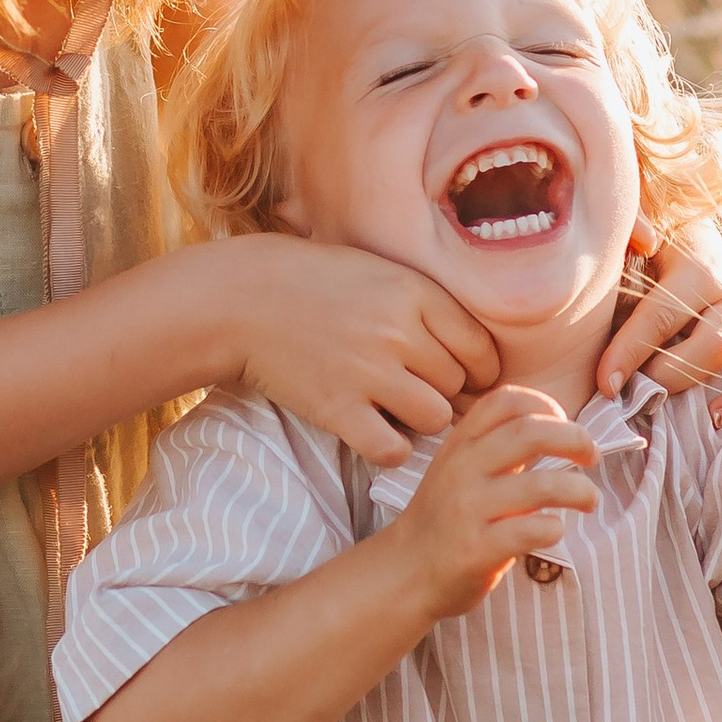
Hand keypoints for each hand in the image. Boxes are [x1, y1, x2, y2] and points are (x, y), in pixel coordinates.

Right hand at [197, 236, 503, 468]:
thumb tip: (477, 355)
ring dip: (422, 422)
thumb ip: (427, 305)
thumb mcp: (380, 272)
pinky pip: (391, 449)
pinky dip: (390, 449)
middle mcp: (398, 332)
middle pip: (457, 385)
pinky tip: (376, 433)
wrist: (241, 300)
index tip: (465, 378)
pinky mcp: (336, 408)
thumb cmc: (315, 283)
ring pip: (434, 419)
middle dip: (447, 394)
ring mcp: (367, 372)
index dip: (480, 371)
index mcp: (415, 293)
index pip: (480, 348)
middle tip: (423, 393)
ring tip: (399, 412)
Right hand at [379, 386, 600, 618]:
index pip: (506, 401)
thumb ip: (499, 448)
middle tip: (592, 455)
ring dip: (578, 489)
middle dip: (574, 438)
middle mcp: (462, 470)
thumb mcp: (459, 469)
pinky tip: (553, 531)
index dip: (545, 405)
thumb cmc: (444, 520)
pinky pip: (529, 530)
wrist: (404, 572)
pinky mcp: (475, 549)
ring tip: (589, 500)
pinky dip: (553, 528)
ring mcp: (468, 510)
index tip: (564, 423)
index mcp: (460, 445)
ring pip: (539, 485)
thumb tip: (560, 430)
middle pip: (530, 432)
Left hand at [597, 217, 721, 423]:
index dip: (630, 352)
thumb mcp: (641, 232)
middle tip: (639, 394)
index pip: (661, 316)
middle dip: (671, 375)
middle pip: (712, 345)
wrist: (693, 238)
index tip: (606, 383)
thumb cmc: (655, 244)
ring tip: (712, 419)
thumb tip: (642, 241)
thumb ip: (634, 228)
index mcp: (699, 270)